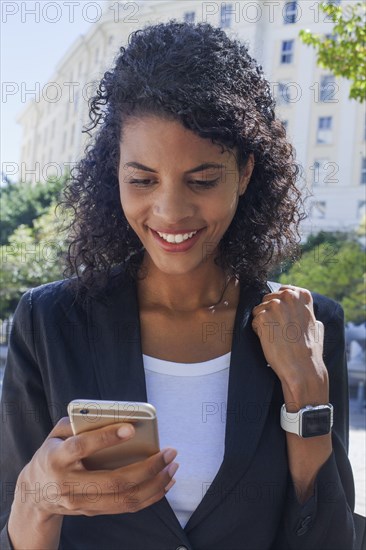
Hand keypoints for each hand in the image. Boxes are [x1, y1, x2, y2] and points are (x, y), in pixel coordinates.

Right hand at [14, 417, 178, 518]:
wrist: (34, 494)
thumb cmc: (52, 454)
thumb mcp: (56, 434)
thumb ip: (78, 422)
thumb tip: (111, 414)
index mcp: (57, 459)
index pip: (81, 448)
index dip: (106, 438)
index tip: (131, 428)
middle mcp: (69, 485)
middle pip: (113, 482)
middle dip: (147, 468)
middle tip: (169, 452)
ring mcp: (82, 503)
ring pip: (124, 499)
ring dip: (154, 484)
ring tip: (172, 466)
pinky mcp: (93, 511)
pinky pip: (126, 507)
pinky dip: (150, 496)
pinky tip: (165, 483)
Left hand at [251, 284, 328, 408]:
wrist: (302, 367)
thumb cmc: (309, 349)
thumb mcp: (315, 324)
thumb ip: (305, 311)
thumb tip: (299, 305)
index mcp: (302, 295)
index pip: (281, 291)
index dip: (280, 306)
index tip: (286, 320)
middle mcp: (288, 296)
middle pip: (267, 299)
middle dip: (270, 314)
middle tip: (281, 331)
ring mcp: (275, 306)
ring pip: (258, 309)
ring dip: (263, 323)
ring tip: (277, 336)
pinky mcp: (263, 317)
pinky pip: (254, 321)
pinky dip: (259, 331)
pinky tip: (270, 340)